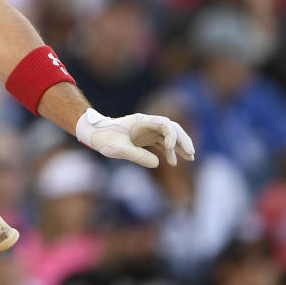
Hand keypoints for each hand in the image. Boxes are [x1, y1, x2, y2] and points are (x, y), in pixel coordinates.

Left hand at [76, 108, 195, 168]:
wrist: (95, 134)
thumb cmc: (104, 138)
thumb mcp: (119, 148)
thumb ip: (137, 155)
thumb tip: (158, 163)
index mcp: (142, 121)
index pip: (164, 124)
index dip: (172, 135)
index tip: (170, 148)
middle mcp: (147, 124)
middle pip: (171, 128)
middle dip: (182, 140)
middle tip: (191, 153)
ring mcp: (147, 131)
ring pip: (169, 136)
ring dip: (179, 146)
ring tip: (190, 157)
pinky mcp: (145, 138)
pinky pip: (162, 143)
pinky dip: (169, 151)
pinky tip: (173, 162)